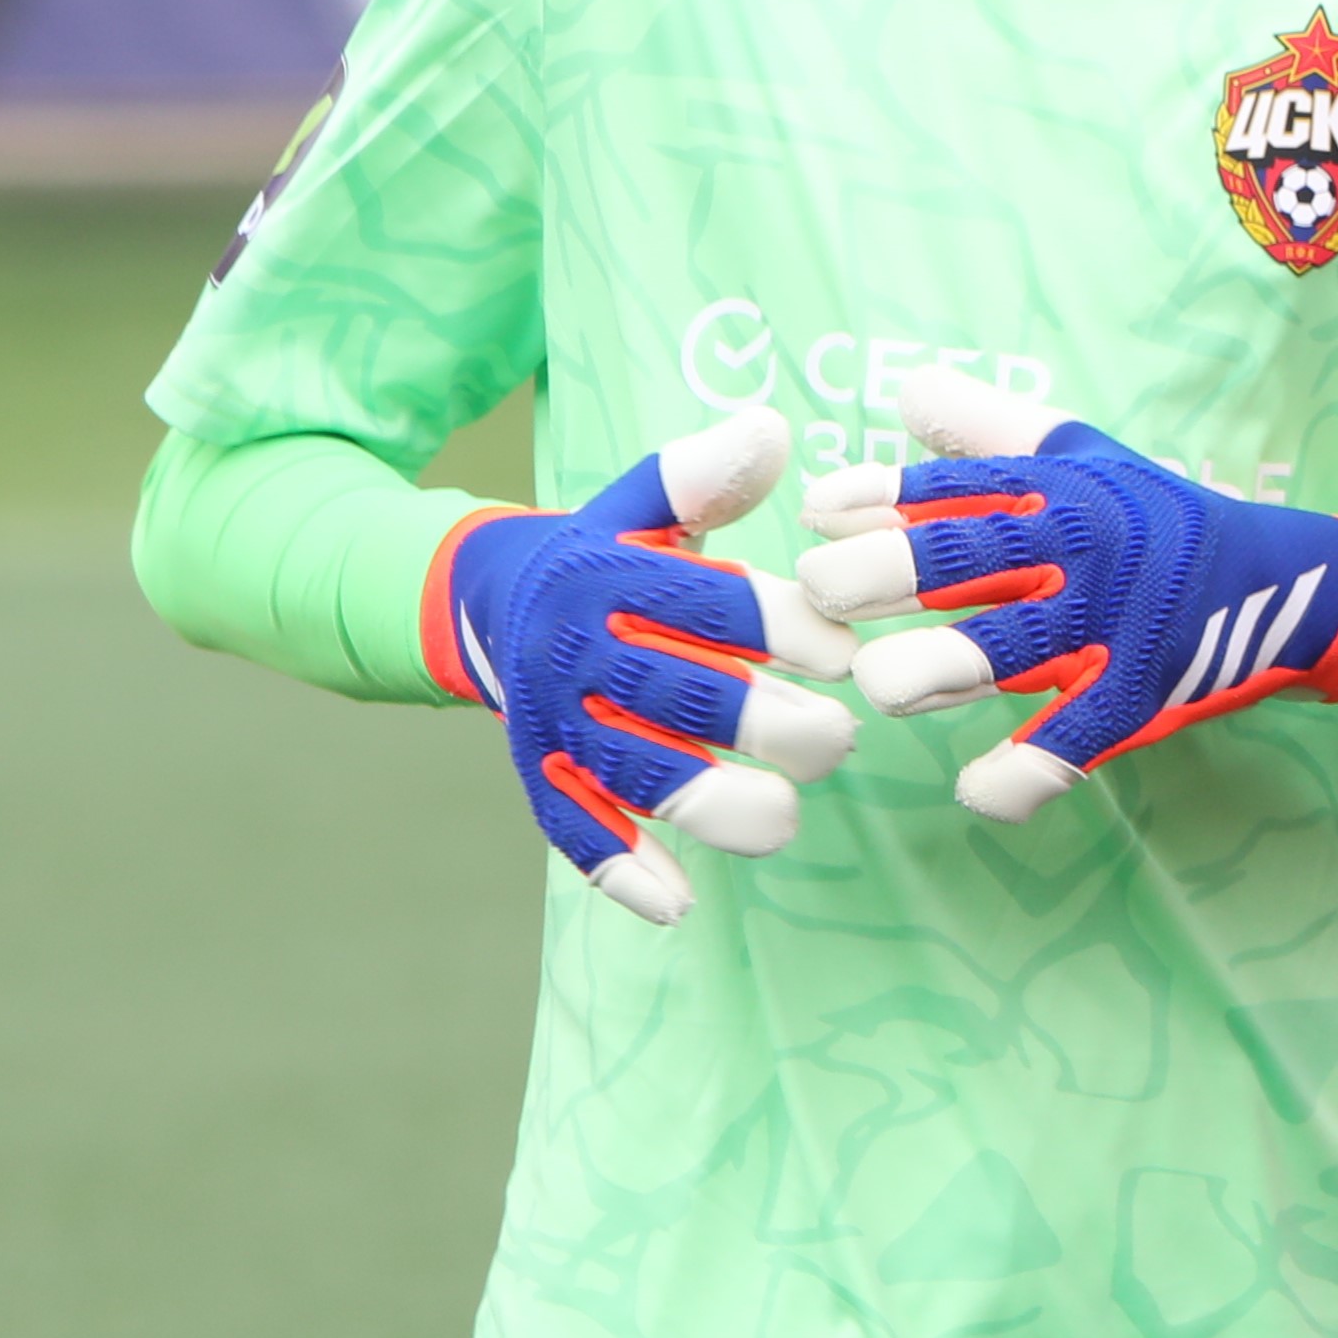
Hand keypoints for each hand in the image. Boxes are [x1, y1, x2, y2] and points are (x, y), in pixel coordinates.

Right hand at [427, 412, 861, 926]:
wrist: (487, 597)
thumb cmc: (608, 550)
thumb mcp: (644, 502)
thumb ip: (703, 474)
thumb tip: (771, 430)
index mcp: (609, 572)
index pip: (706, 603)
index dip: (780, 628)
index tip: (849, 655)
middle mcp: (576, 648)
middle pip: (673, 693)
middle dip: (760, 722)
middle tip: (839, 743)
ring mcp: (553, 718)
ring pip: (629, 771)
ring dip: (705, 804)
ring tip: (784, 822)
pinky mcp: (538, 772)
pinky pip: (572, 827)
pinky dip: (619, 871)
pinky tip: (679, 907)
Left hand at [796, 369, 1337, 821]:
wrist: (1281, 580)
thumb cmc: (1153, 515)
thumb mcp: (1081, 457)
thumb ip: (988, 432)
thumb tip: (905, 387)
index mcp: (1057, 489)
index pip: (961, 486)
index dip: (886, 495)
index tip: (817, 511)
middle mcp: (1080, 550)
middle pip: (977, 557)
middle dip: (896, 571)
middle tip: (818, 588)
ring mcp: (1110, 625)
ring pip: (1018, 649)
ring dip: (948, 666)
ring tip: (881, 684)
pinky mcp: (1141, 694)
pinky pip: (1081, 737)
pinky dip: (1032, 769)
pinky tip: (977, 793)